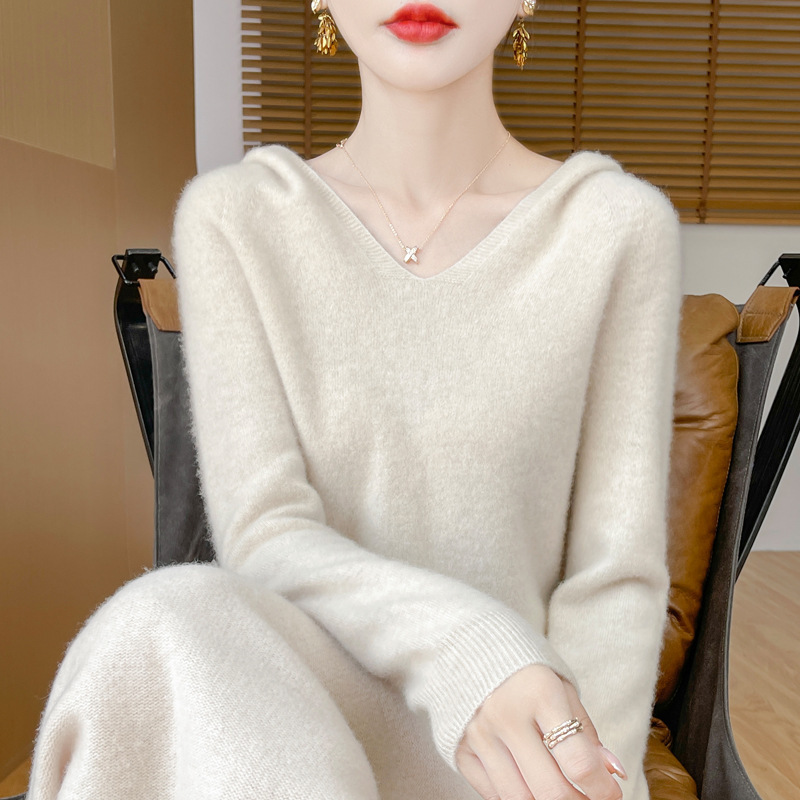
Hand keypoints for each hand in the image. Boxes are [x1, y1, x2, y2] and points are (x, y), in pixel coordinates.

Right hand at [455, 664, 626, 798]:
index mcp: (539, 692)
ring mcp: (479, 735)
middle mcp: (505, 715)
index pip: (578, 762)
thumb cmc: (522, 665)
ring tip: (560, 789)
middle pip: (551, 790)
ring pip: (521, 799)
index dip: (603, 789)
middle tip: (588, 796)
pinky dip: (516, 795)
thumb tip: (613, 772)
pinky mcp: (459, 749)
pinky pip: (492, 794)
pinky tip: (527, 780)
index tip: (611, 791)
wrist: (466, 643)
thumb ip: (584, 730)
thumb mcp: (560, 685)